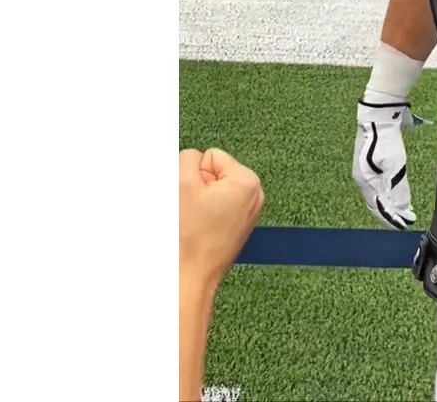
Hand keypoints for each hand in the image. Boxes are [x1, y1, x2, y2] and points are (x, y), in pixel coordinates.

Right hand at [179, 148, 263, 286]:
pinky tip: (196, 232)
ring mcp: (247, 214)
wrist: (187, 281)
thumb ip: (187, 159)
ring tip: (192, 223)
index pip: (210, 156)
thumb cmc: (187, 236)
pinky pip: (214, 209)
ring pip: (211, 192)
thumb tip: (191, 157)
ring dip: (196, 202)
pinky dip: (202, 216)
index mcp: (247, 181)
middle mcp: (254, 196)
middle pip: (213, 174)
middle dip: (196, 187)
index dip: (193, 174)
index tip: (191, 197)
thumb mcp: (182, 185)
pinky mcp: (236, 229)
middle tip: (189, 212)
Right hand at [353, 99, 416, 229]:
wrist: (378, 115)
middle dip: (390, 214)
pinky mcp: (368, 162)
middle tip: (405, 220)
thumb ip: (397, 188)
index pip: (379, 208)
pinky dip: (387, 192)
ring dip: (389, 204)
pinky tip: (394, 192)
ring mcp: (363, 170)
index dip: (392, 218)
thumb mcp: (395, 164)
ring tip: (402, 210)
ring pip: (376, 194)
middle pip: (375, 203)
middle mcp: (361, 179)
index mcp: (365, 181)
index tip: (405, 225)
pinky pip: (378, 184)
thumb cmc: (385, 139)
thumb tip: (401, 209)